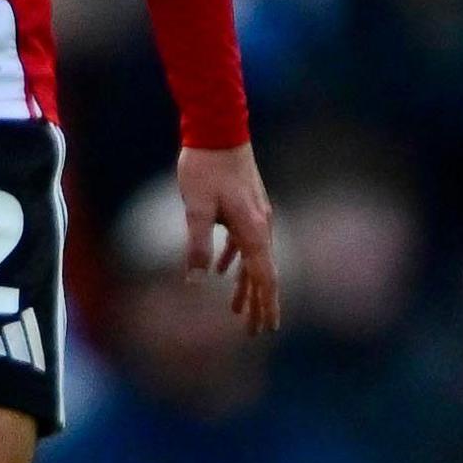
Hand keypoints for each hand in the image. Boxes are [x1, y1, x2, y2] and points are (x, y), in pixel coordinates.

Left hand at [178, 142, 279, 334]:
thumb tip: (196, 281)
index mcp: (253, 230)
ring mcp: (255, 217)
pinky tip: (224, 273)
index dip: (265, 305)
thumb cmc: (205, 167)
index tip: (268, 328)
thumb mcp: (195, 208)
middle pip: (263, 274)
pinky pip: (244, 244)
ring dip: (247, 286)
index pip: (264, 277)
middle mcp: (261, 226)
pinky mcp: (245, 208)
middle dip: (259, 303)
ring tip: (239, 312)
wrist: (218, 131)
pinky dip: (236, 261)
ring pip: (254, 260)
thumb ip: (197, 245)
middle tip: (256, 332)